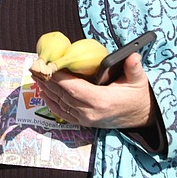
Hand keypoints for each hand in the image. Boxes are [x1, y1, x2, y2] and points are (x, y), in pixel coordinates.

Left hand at [33, 53, 153, 129]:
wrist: (141, 116)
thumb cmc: (137, 95)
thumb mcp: (138, 80)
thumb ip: (134, 67)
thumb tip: (132, 55)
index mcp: (102, 101)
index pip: (73, 88)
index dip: (58, 78)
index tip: (47, 66)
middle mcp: (90, 112)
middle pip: (63, 95)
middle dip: (47, 80)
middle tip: (35, 66)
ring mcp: (86, 119)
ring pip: (60, 104)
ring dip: (46, 90)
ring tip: (36, 75)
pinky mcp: (84, 122)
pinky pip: (62, 113)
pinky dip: (51, 103)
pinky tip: (44, 92)